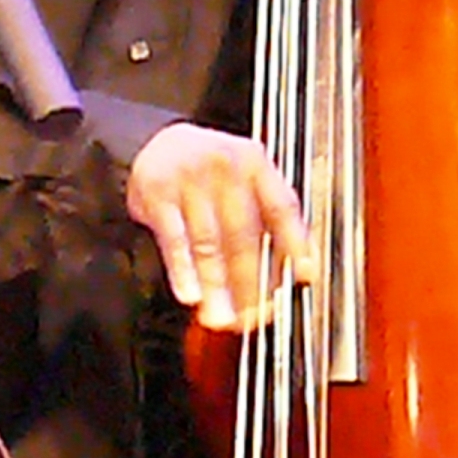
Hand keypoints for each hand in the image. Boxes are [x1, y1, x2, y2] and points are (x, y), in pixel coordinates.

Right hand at [124, 121, 315, 330]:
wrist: (152, 138)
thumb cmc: (207, 170)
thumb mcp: (243, 176)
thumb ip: (270, 216)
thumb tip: (298, 271)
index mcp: (255, 163)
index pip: (282, 206)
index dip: (296, 243)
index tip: (304, 277)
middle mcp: (226, 167)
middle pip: (244, 233)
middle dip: (249, 282)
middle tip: (252, 318)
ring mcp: (190, 178)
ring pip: (209, 242)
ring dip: (217, 285)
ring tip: (221, 319)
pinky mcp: (158, 191)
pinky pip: (174, 238)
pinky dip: (182, 269)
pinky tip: (190, 295)